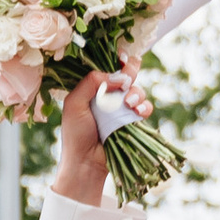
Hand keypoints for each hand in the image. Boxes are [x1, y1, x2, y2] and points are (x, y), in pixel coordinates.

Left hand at [52, 65, 147, 205]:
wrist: (86, 162)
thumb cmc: (75, 134)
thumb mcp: (74, 103)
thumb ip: (91, 83)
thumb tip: (115, 75)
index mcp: (93, 89)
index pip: (108, 68)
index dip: (118, 60)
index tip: (123, 57)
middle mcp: (108, 96)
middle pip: (127, 75)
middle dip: (131, 72)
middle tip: (128, 77)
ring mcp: (121, 109)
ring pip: (137, 91)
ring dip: (137, 92)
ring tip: (130, 103)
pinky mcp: (132, 122)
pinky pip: (145, 108)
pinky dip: (145, 106)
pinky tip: (138, 112)